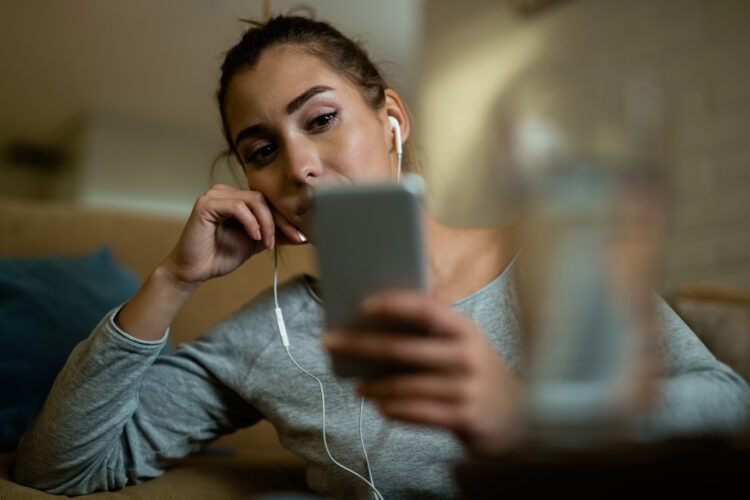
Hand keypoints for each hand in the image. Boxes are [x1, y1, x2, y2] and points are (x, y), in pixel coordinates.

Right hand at [161, 184, 305, 287]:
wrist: (195, 270)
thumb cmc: (220, 255)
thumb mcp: (256, 243)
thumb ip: (276, 235)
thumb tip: (301, 234)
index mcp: (237, 198)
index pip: (269, 202)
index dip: (286, 218)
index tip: (302, 235)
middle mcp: (226, 192)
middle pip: (264, 199)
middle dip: (281, 220)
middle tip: (293, 238)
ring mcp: (215, 195)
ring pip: (254, 199)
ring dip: (266, 222)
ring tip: (267, 242)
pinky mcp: (206, 204)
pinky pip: (238, 206)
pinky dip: (251, 222)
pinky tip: (254, 236)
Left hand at [322, 291, 521, 456]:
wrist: (520, 417)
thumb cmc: (478, 374)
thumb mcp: (465, 346)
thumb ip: (432, 335)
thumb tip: (376, 328)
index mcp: (465, 329)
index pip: (426, 309)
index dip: (394, 304)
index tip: (364, 305)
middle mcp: (467, 355)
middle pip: (402, 349)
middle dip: (360, 345)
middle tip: (330, 342)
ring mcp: (467, 388)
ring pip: (404, 386)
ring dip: (373, 386)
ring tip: (356, 385)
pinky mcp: (465, 417)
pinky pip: (417, 413)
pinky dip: (393, 409)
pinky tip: (379, 405)